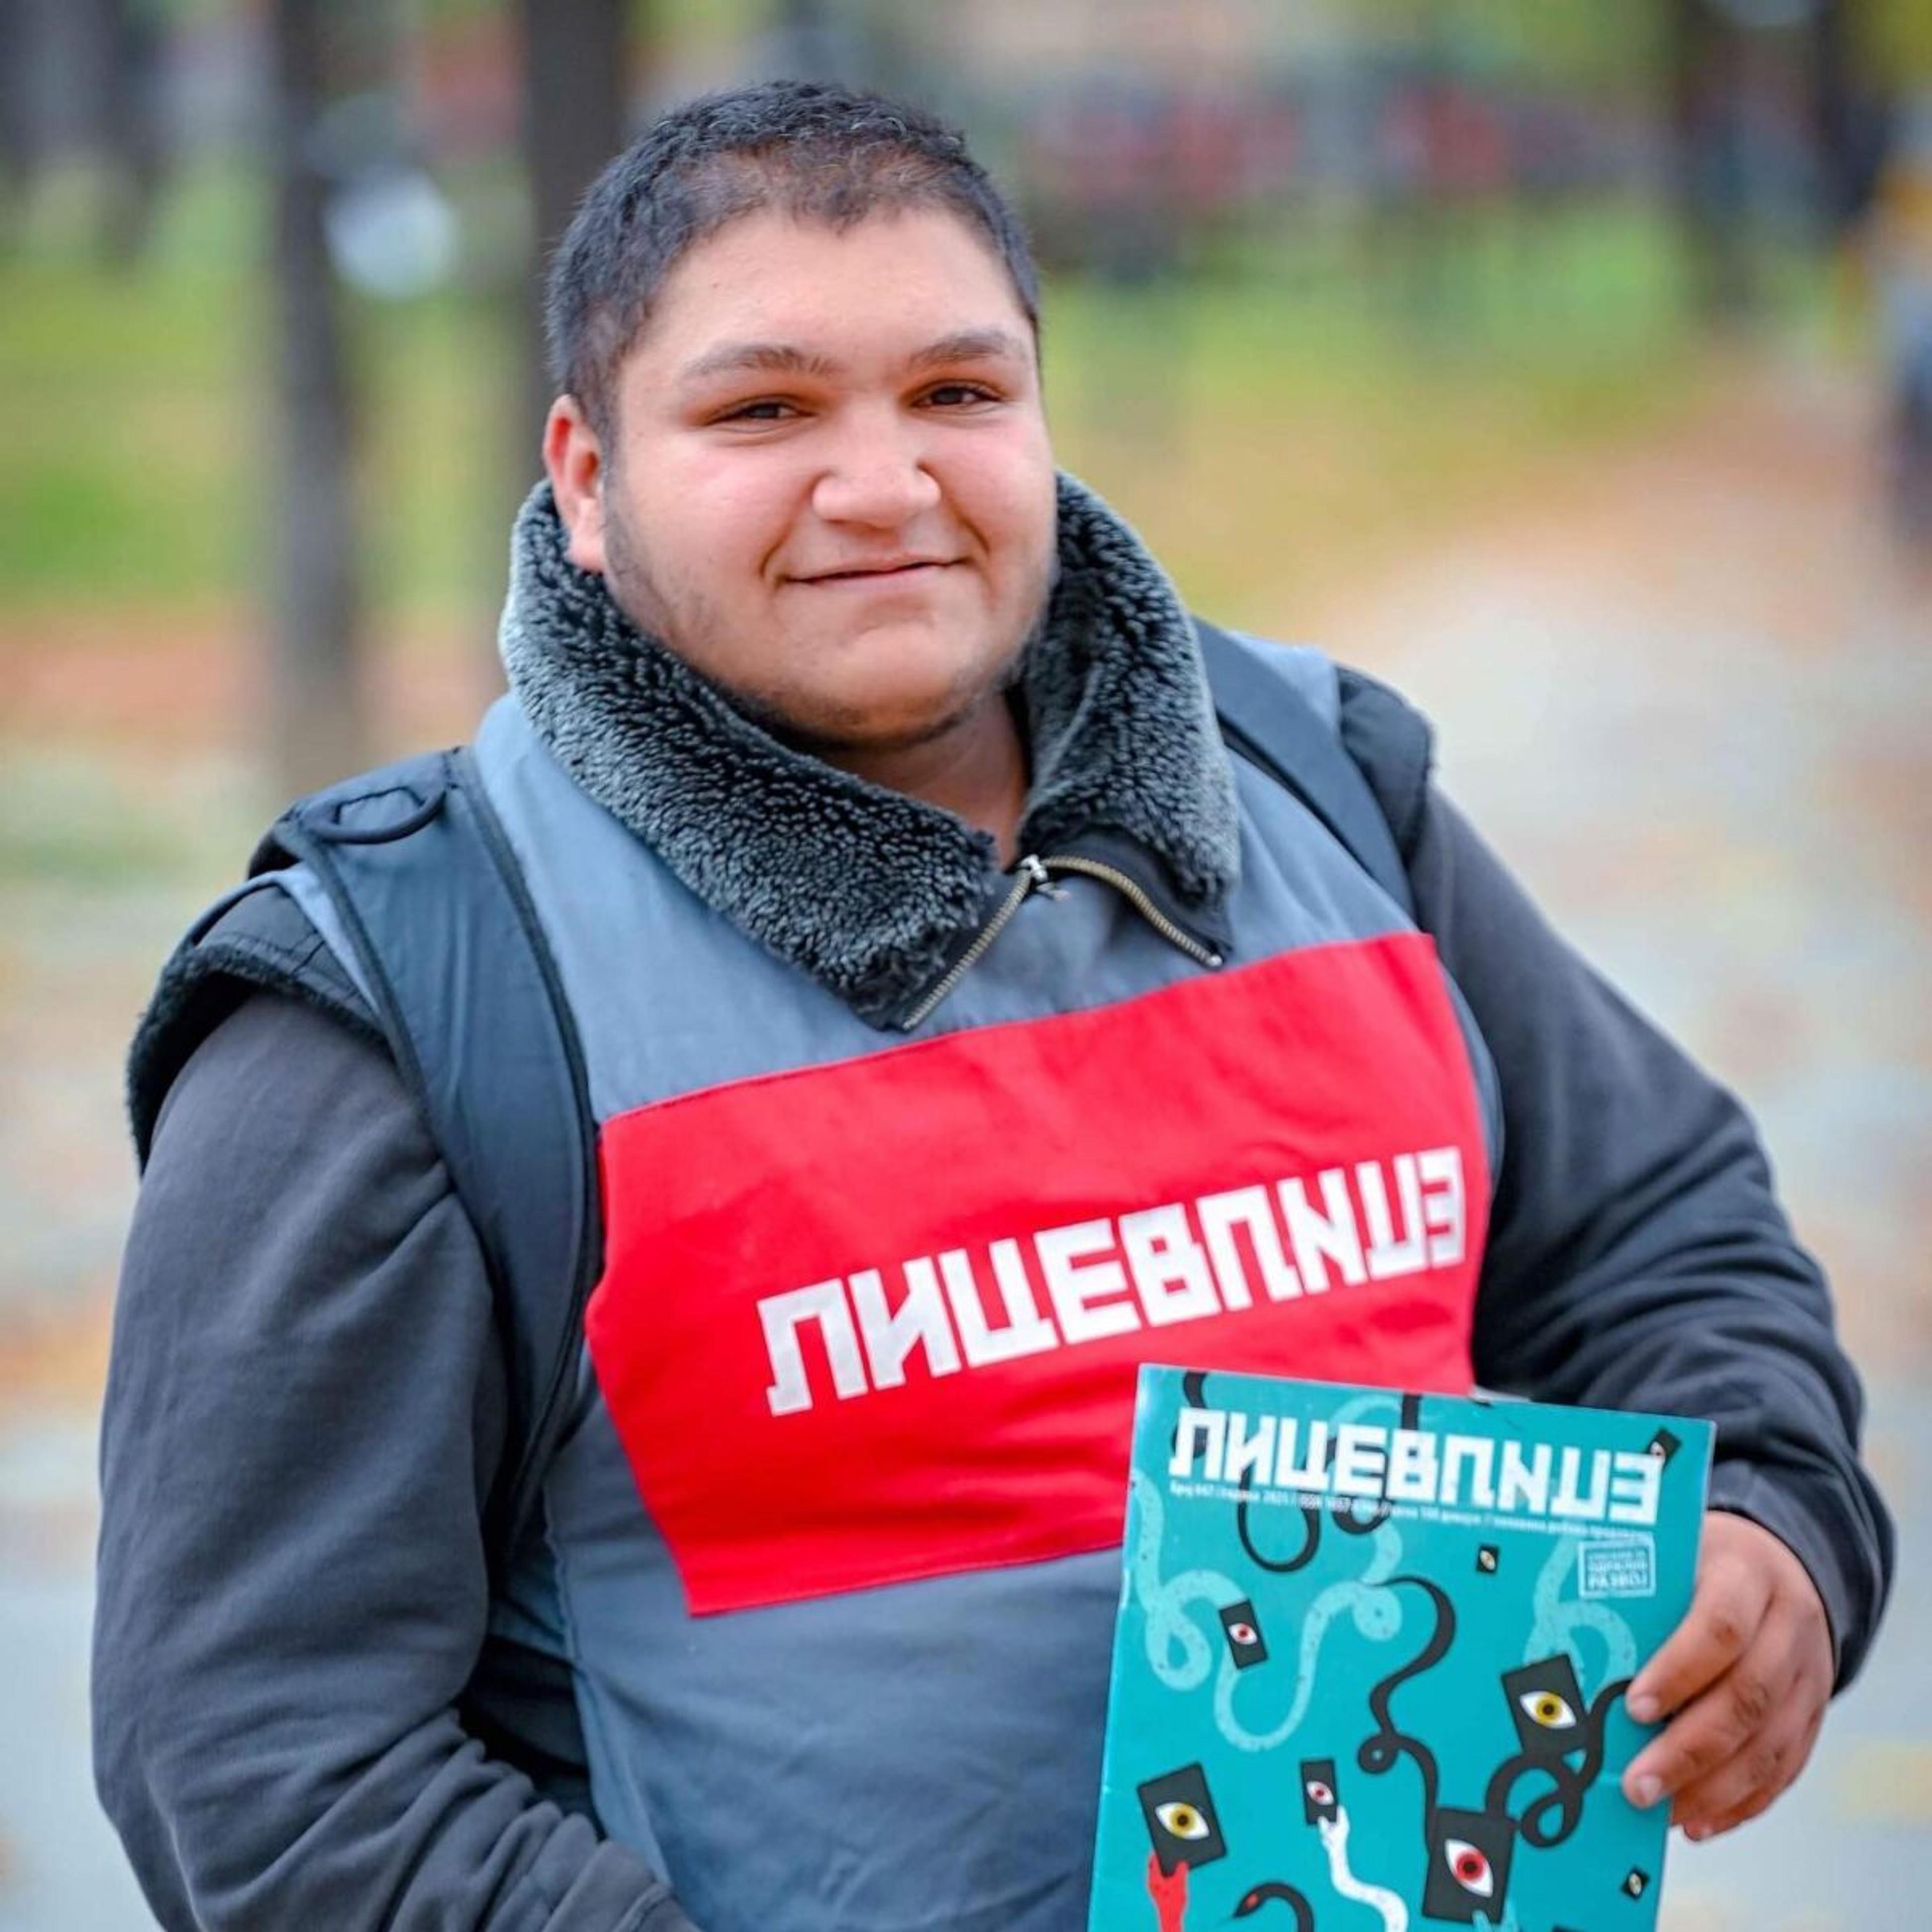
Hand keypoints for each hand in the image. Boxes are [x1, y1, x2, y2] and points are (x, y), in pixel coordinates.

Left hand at [1146, 1852, 1187, 1931]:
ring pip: (1157, 1871)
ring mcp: (1155, 1886)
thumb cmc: (1173, 1903)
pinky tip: (1174, 1871)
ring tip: (1171, 1857)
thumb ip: (1180, 1873)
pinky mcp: (1159, 1890)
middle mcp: (1152, 1881)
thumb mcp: (1179, 1886)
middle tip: (1167, 1848)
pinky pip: (1160, 1877)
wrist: (1170, 1918)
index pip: (1153, 1861)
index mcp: (1154, 1879)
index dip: (1157, 1851)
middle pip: (1154, 1864)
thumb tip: (1183, 1863)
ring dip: (1162, 1864)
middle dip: (1160, 1857)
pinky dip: (1165, 1872)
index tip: (1161, 1843)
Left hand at [1620, 1510, 1832, 1839]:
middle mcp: (1788, 1628)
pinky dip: (1739, 1803)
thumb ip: (1636, 1593)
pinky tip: (1697, 1822)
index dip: (1680, 1670)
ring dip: (1711, 1789)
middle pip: (1746, 1698)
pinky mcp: (1812, 1718)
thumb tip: (1561, 1643)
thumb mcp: (1674, 1554)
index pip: (1720, 1626)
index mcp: (1747, 1576)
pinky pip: (1782, 1770)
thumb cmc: (1700, 1564)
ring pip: (1768, 1746)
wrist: (1780, 1564)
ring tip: (1659, 1812)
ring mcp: (1809, 1677)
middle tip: (1637, 1784)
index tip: (1635, 1707)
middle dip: (1689, 1749)